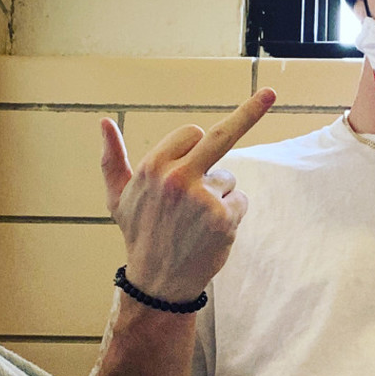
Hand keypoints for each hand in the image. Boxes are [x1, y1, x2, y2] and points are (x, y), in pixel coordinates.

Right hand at [100, 89, 275, 302]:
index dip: (194, 146)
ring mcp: (203, 199)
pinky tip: (211, 231)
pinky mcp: (224, 219)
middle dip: (249, 112)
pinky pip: (240, 201)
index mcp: (154, 166)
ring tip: (196, 221)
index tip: (196, 149)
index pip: (193, 133)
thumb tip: (104, 121)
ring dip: (220, 195)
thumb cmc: (138, 234)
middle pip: (222, 136)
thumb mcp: (117, 197)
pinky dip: (232, 214)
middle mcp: (178, 178)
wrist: (158, 282)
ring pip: (229, 179)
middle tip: (270, 93)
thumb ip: (112, 159)